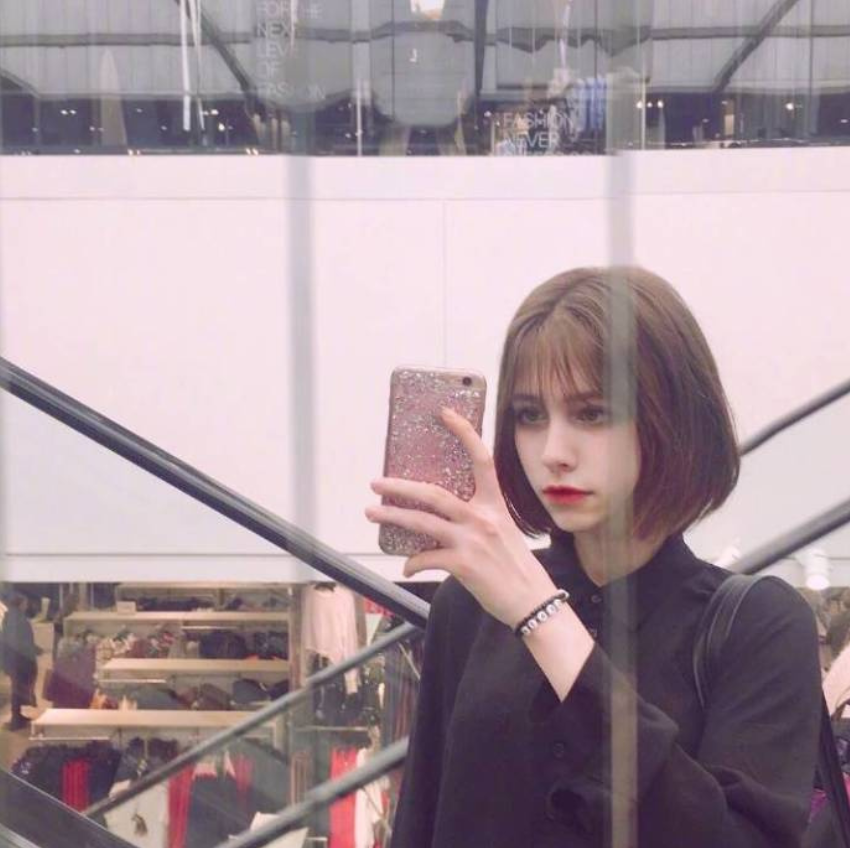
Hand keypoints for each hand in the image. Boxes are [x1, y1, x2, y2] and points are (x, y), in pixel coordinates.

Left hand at [365, 407, 556, 628]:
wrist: (531, 600)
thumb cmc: (515, 566)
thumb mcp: (503, 530)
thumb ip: (476, 518)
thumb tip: (442, 516)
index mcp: (494, 505)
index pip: (481, 459)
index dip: (465, 433)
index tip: (446, 413)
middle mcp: (482, 518)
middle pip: (434, 493)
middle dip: (400, 486)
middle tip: (376, 482)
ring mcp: (472, 541)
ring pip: (422, 522)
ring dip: (392, 515)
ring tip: (372, 511)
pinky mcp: (463, 565)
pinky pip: (426, 558)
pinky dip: (412, 563)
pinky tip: (407, 567)